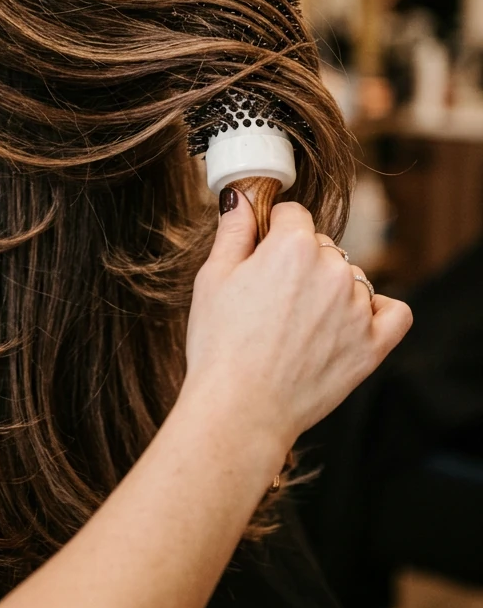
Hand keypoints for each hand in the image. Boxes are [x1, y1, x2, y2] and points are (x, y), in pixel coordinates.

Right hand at [184, 192, 411, 451]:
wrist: (240, 409)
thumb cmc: (219, 346)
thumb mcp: (212, 278)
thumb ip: (234, 232)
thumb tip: (242, 198)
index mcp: (293, 246)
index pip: (293, 215)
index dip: (272, 233)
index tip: (261, 256)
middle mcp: (334, 269)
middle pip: (323, 246)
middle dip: (300, 263)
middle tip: (271, 300)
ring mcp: (358, 308)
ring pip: (352, 278)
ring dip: (332, 291)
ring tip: (298, 325)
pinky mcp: (373, 345)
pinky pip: (394, 312)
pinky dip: (378, 311)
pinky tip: (351, 322)